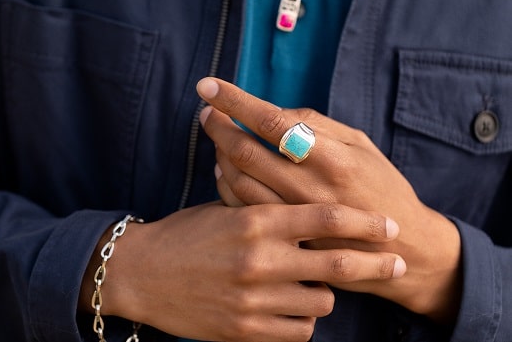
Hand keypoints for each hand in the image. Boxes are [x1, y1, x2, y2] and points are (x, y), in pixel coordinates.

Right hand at [79, 202, 404, 341]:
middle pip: (338, 263)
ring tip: (311, 284)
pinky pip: (299, 331)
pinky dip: (302, 319)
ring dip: (325, 292)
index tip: (389, 224)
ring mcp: (254, 298)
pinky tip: (290, 308)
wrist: (141, 273)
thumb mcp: (224, 210)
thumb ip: (266, 210)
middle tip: (398, 264)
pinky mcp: (245, 330)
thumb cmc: (184, 235)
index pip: (325, 217)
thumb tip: (309, 209)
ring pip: (322, 301)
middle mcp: (260, 259)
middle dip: (377, 263)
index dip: (365, 221)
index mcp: (255, 221)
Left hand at [196, 77, 461, 323]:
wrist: (404, 249)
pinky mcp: (287, 238)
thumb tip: (271, 111)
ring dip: (220, 153)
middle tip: (207, 111)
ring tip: (217, 136)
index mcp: (333, 158)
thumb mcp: (361, 146)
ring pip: (239, 180)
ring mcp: (295, 217)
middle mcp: (310, 188)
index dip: (236, 101)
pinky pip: (243, 207)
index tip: (209, 85)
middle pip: (246, 151)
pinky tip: (226, 168)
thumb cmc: (382, 187)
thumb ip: (317, 125)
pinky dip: (227, 184)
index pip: (272, 121)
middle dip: (219, 125)